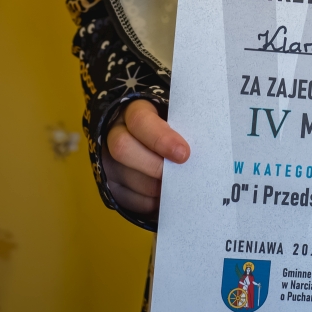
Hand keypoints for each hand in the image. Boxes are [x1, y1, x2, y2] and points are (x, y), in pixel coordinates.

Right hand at [103, 100, 189, 216]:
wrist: (153, 134)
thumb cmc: (172, 125)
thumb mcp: (176, 118)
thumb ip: (183, 128)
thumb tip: (202, 148)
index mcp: (135, 110)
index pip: (140, 120)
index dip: (160, 138)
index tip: (184, 154)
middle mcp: (116, 132)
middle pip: (123, 148)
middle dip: (153, 166)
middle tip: (178, 176)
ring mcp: (109, 158)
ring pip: (123, 175)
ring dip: (151, 187)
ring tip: (174, 189)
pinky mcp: (109, 181)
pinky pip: (123, 196)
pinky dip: (146, 202)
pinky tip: (162, 199)